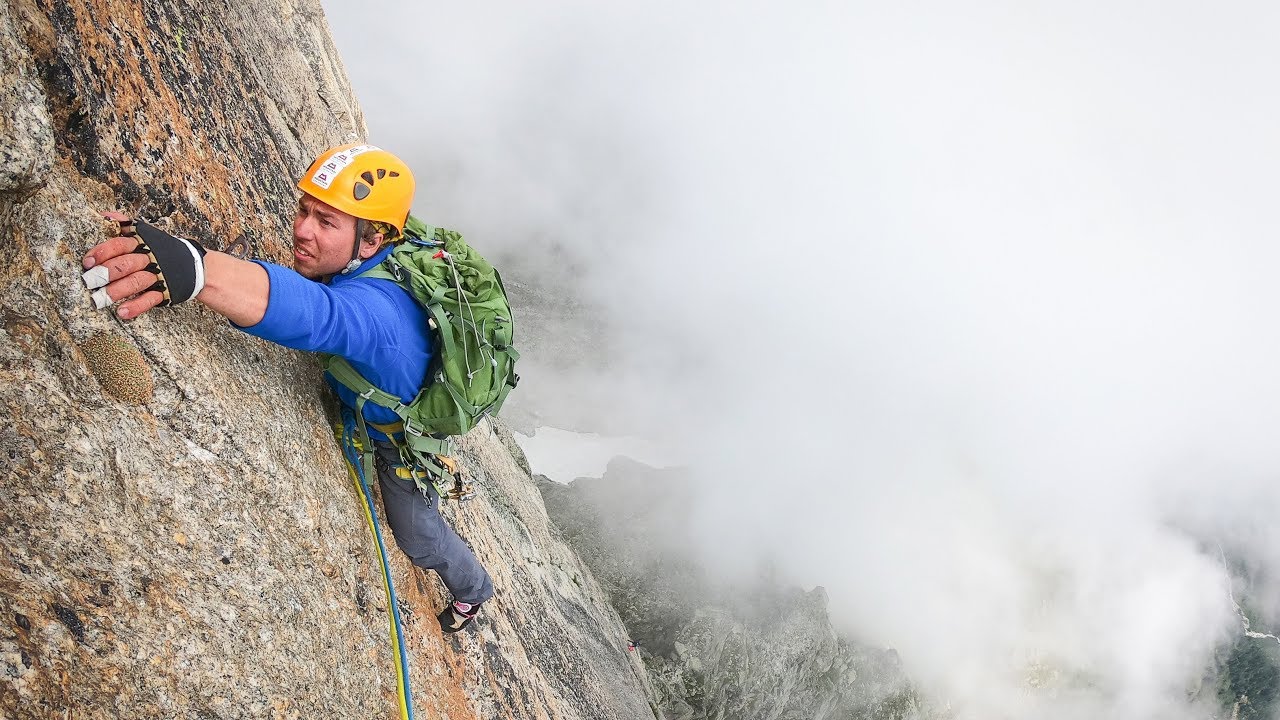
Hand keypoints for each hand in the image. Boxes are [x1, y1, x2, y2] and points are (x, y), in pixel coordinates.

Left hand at [82, 211, 206, 318]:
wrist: (195, 264)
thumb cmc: (162, 249)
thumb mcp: (146, 233)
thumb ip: (124, 224)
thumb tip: (105, 215)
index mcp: (142, 243)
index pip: (120, 245)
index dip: (103, 252)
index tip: (88, 262)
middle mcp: (150, 258)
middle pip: (126, 264)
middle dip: (107, 273)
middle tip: (89, 281)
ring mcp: (159, 275)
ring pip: (137, 282)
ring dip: (118, 291)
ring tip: (101, 300)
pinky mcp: (166, 291)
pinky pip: (150, 299)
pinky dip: (136, 306)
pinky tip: (122, 312)